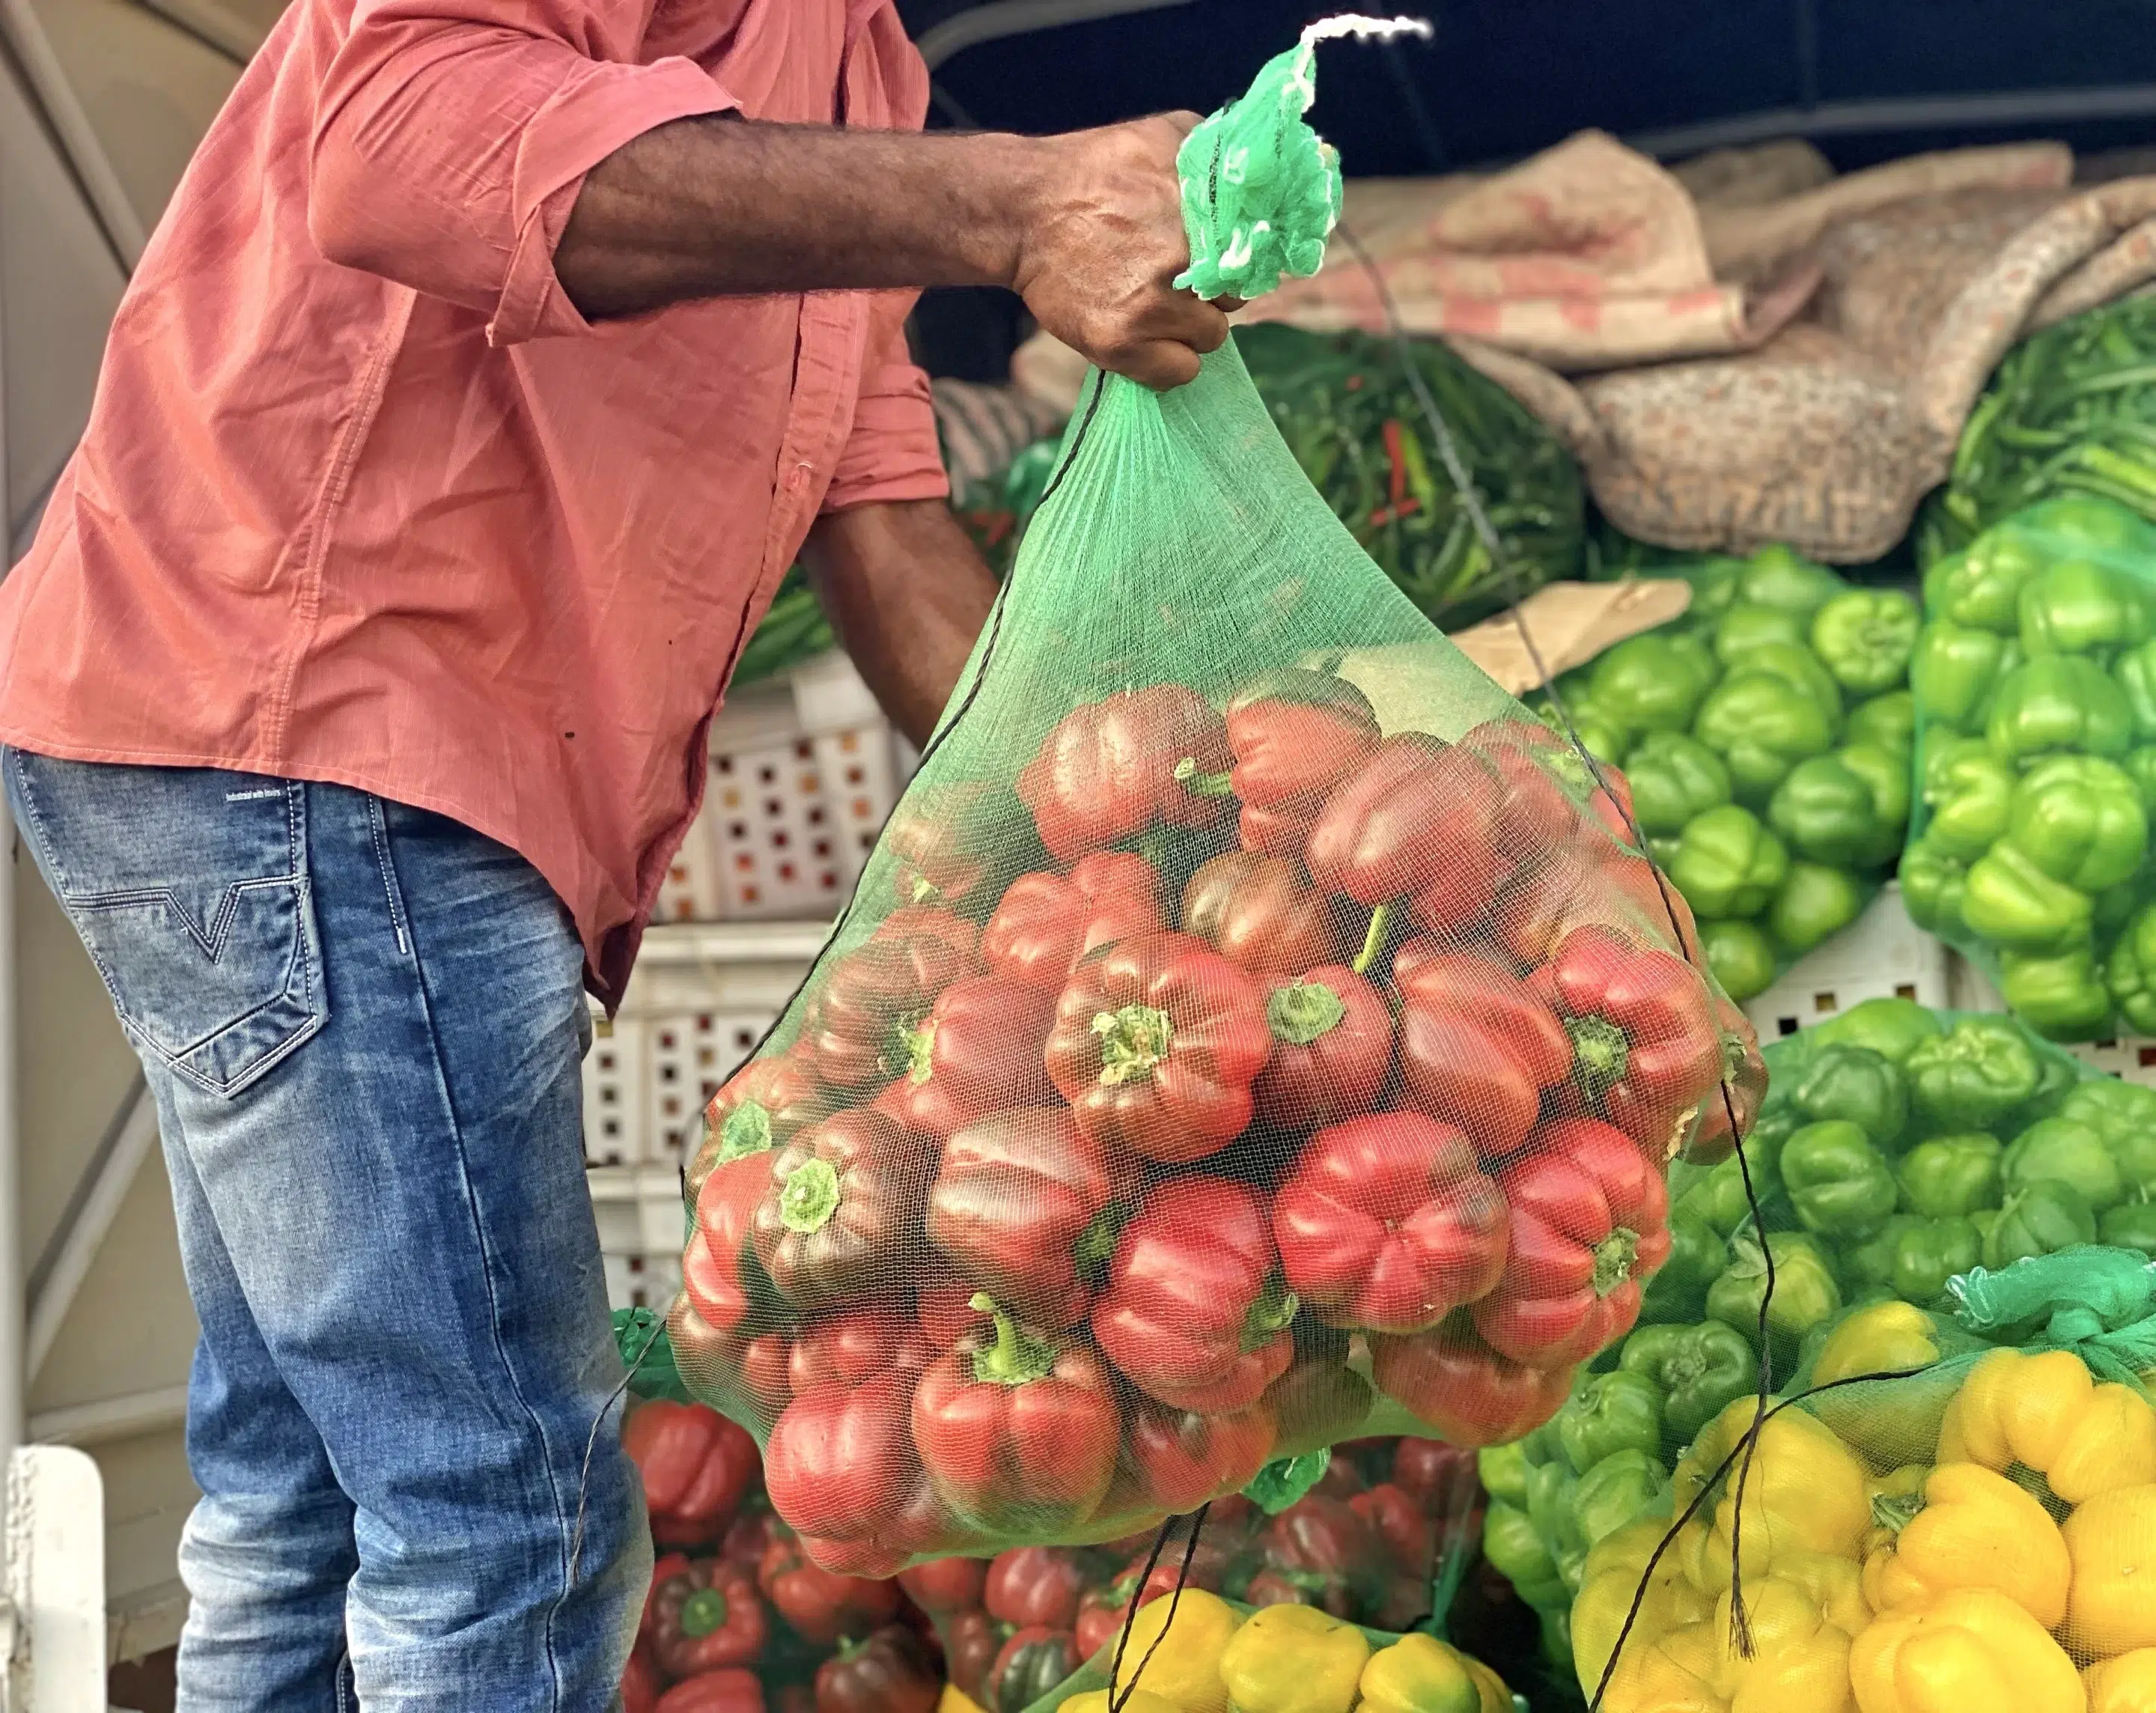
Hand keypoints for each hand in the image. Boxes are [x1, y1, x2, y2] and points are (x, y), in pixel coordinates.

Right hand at [1010, 114, 1230, 390]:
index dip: (1237, 263)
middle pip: (1234, 301)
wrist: (1026, 210)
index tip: (1216, 262)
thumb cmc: (1096, 169)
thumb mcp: (1162, 136)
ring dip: (1189, 327)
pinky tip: (1145, 336)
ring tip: (1154, 303)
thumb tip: (1254, 176)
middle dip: (1211, 292)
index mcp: (1202, 217)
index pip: (1255, 261)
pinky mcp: (1120, 345)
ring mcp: (1152, 308)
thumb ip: (1213, 154)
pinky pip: (1178, 373)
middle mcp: (1183, 263)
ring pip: (1209, 339)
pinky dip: (1167, 361)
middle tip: (1174, 277)